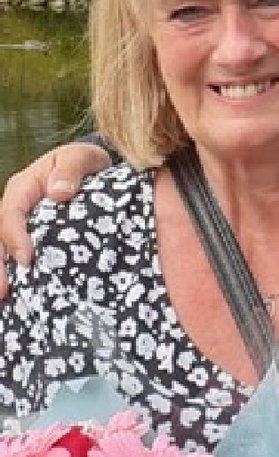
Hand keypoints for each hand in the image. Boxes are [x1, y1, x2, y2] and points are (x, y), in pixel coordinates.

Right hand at [0, 145, 109, 296]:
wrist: (91, 169)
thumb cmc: (84, 163)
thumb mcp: (82, 157)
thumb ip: (72, 170)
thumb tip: (59, 193)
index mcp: (24, 188)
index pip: (11, 212)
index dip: (14, 236)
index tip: (27, 259)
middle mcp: (18, 209)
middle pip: (0, 238)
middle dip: (0, 265)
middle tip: (4, 292)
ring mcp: (24, 226)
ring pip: (5, 251)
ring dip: (4, 274)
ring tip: (6, 299)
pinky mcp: (34, 239)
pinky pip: (21, 256)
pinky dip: (18, 275)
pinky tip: (22, 297)